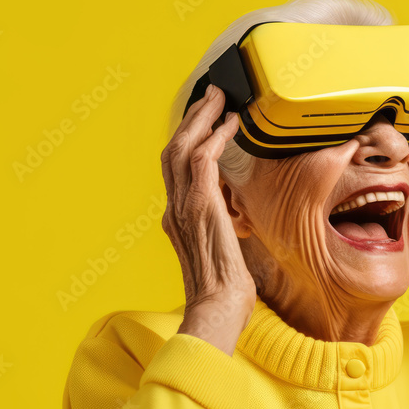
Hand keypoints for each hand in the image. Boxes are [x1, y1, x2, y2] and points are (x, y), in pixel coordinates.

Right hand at [161, 84, 256, 354]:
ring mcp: (184, 207)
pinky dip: (215, 136)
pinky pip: (202, 159)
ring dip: (202, 118)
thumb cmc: (223, 294)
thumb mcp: (221, 254)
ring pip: (182, 146)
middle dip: (192, 119)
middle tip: (211, 97)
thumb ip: (221, 231)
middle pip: (172, 150)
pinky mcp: (200, 207)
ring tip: (220, 100)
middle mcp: (174, 210)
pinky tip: (231, 125)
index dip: (188, 139)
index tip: (206, 121)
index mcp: (177, 220)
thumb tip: (235, 220)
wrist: (216, 312)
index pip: (176, 169)